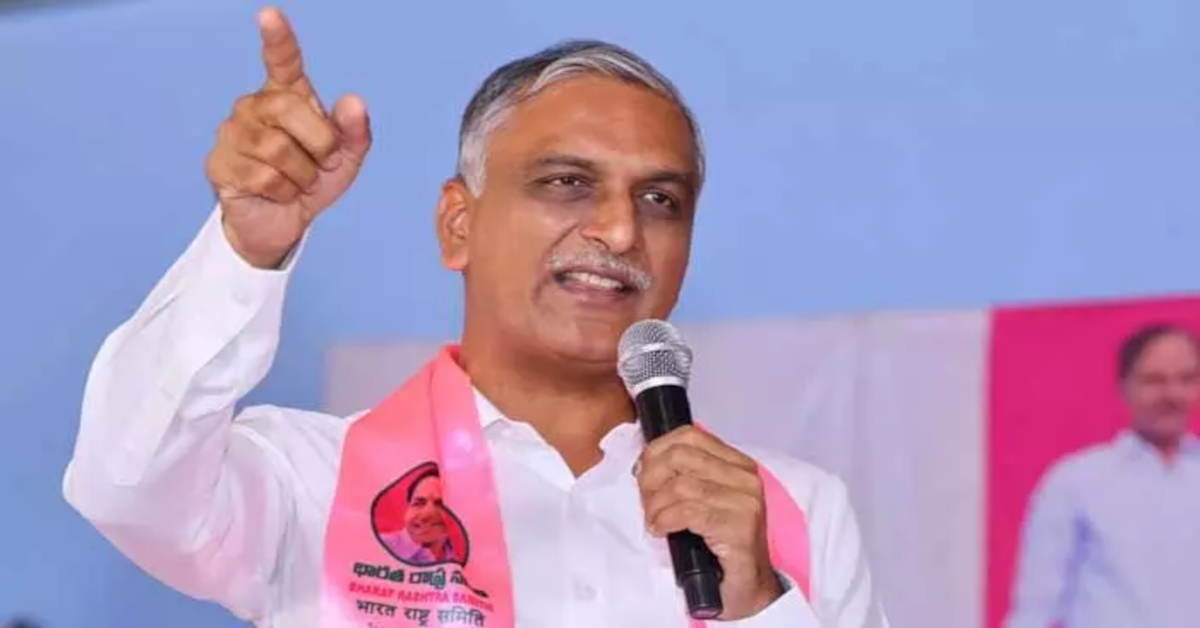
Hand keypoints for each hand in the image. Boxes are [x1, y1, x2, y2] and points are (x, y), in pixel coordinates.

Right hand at [205, 6, 371, 268]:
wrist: (282, 223)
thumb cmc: (311, 182)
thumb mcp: (345, 160)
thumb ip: (355, 133)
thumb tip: (354, 102)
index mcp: (286, 97)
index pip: (282, 62)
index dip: (278, 39)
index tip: (270, 15)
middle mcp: (254, 106)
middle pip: (290, 110)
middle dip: (319, 144)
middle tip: (322, 165)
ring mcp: (232, 133)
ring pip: (278, 149)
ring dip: (302, 175)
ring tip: (298, 182)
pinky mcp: (219, 164)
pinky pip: (264, 176)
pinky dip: (284, 192)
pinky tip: (278, 193)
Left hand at [637, 426, 783, 619]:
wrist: (748, 589)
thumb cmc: (721, 547)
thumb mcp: (704, 501)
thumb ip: (686, 478)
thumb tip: (645, 464)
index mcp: (738, 464)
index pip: (689, 435)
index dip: (656, 450)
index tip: (641, 472)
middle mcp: (745, 478)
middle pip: (680, 456)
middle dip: (652, 478)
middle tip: (645, 502)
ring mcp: (745, 502)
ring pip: (681, 485)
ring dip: (656, 505)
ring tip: (653, 520)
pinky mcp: (739, 527)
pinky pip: (688, 512)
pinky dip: (665, 520)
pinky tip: (661, 529)